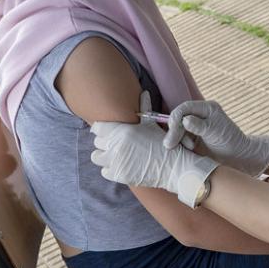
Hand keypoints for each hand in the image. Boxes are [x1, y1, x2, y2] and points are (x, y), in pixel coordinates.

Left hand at [90, 95, 217, 206]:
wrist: (172, 166)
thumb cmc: (162, 143)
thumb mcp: (152, 124)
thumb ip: (144, 108)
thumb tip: (145, 92)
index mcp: (123, 131)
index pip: (97, 128)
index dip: (101, 130)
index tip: (106, 132)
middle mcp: (116, 145)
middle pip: (97, 142)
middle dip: (105, 143)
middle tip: (116, 144)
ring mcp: (116, 161)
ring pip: (96, 157)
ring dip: (104, 156)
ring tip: (116, 155)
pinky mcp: (118, 175)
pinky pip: (104, 171)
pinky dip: (111, 169)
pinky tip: (122, 165)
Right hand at [164, 100, 268, 176]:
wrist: (238, 157)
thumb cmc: (230, 142)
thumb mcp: (215, 132)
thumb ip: (200, 126)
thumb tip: (185, 120)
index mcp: (207, 108)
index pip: (184, 108)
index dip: (175, 119)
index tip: (172, 131)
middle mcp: (200, 114)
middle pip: (178, 118)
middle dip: (174, 131)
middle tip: (169, 145)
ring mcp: (195, 126)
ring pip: (178, 130)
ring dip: (179, 139)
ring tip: (191, 148)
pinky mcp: (193, 137)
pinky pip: (180, 138)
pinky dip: (181, 144)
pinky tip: (190, 149)